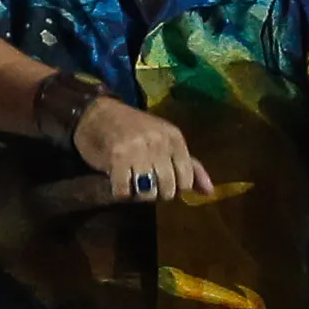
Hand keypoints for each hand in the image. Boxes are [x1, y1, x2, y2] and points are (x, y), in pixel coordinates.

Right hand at [73, 95, 214, 205]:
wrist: (98, 114)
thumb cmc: (135, 130)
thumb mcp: (166, 143)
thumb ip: (189, 167)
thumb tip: (209, 192)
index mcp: (175, 138)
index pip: (186, 180)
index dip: (174, 188)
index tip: (162, 180)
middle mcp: (159, 142)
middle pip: (168, 190)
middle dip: (156, 193)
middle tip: (145, 183)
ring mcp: (138, 149)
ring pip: (148, 193)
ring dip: (139, 195)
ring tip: (132, 182)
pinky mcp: (117, 156)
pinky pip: (125, 191)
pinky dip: (121, 192)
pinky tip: (118, 182)